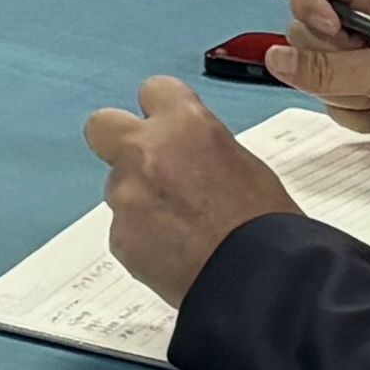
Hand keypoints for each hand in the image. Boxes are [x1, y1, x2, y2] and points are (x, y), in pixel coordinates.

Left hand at [84, 77, 304, 305]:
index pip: (153, 89)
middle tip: (147, 166)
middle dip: (119, 142)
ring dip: (138, 199)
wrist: (260, 280)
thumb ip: (200, 148)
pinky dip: (143, 239)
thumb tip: (188, 155)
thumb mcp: (244, 163)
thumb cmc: (267, 223)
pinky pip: (124, 230)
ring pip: (117, 186)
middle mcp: (145, 152)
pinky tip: (175, 254)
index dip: (162, 110)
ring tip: (180, 228)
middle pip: (102, 125)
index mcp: (185, 124)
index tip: (169, 126)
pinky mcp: (119, 238)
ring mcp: (127, 196)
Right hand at [271, 0, 369, 172]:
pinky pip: (325, 98)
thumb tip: (276, 59)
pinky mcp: (360, 89)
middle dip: (326, 62)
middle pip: (303, 28)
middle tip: (368, 77)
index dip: (306, 3)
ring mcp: (361, 57)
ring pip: (310, 67)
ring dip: (341, 93)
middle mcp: (365, 22)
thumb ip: (332, 70)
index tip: (329, 34)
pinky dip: (351, 113)